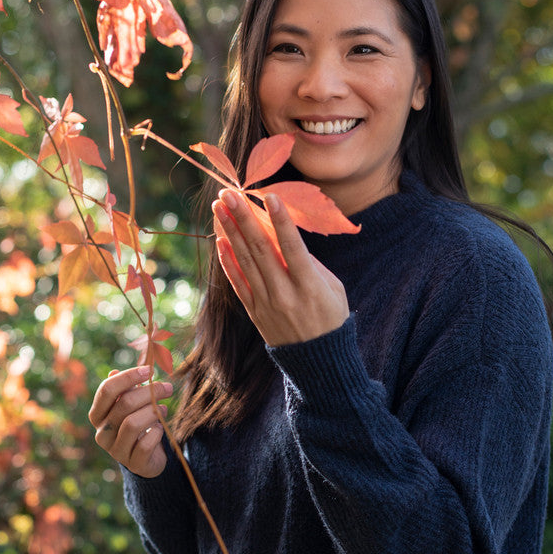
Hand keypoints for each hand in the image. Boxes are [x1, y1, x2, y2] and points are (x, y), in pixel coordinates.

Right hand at [89, 366, 172, 477]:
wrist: (147, 458)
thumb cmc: (138, 424)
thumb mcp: (131, 406)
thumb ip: (125, 390)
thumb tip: (114, 372)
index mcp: (98, 415)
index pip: (107, 390)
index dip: (128, 376)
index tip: (149, 370)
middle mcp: (102, 433)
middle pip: (124, 404)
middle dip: (150, 392)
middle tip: (167, 388)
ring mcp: (115, 450)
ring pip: (132, 424)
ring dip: (153, 412)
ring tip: (164, 409)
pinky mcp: (133, 463)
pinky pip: (145, 444)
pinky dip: (156, 433)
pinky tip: (160, 429)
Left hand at [212, 189, 349, 347]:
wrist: (317, 361)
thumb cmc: (331, 317)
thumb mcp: (333, 288)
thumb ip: (310, 263)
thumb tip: (284, 236)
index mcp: (309, 286)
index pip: (292, 247)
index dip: (280, 221)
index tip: (268, 196)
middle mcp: (284, 294)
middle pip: (260, 250)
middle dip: (244, 218)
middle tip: (229, 192)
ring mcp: (266, 304)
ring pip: (245, 262)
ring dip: (230, 232)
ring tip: (219, 207)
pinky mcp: (254, 312)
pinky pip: (238, 283)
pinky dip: (227, 261)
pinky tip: (220, 240)